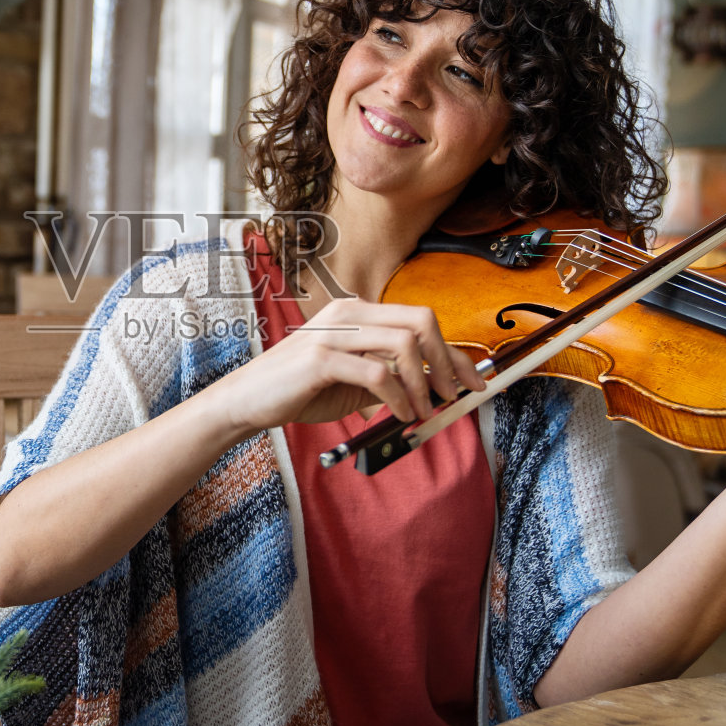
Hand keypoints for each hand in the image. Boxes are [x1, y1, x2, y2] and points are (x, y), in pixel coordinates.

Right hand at [210, 297, 486, 435]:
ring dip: (424, 383)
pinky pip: (378, 373)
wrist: (249, 401)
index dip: (455, 351)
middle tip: (455, 395)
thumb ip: (391, 375)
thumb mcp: (355, 380)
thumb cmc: (303, 390)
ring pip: (404, 345)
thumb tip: (440, 386)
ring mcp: (334, 332)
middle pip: (420, 322)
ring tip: (424, 411)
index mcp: (358, 311)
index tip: (476, 380)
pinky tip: (399, 414)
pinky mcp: (322, 358)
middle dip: (447, 360)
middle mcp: (348, 312)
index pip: (420, 320)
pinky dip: (398, 397)